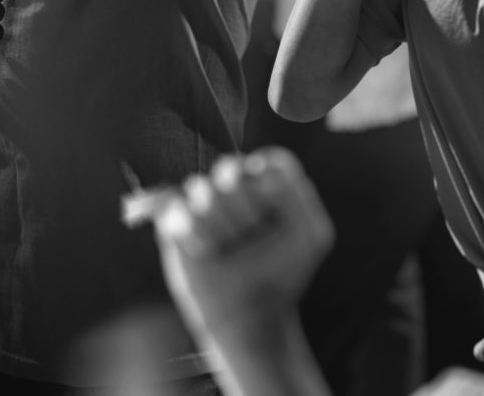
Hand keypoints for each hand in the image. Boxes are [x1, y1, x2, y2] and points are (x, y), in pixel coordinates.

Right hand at [151, 149, 333, 358]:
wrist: (250, 319)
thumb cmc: (281, 275)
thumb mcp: (310, 236)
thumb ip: (295, 192)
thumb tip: (256, 167)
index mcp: (265, 182)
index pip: (267, 163)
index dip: (272, 192)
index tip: (276, 220)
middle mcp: (231, 186)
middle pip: (232, 169)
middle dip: (245, 211)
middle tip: (252, 239)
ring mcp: (202, 203)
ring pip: (203, 189)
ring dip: (220, 227)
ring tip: (228, 249)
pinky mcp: (175, 221)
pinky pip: (174, 206)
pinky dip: (194, 233)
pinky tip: (207, 252)